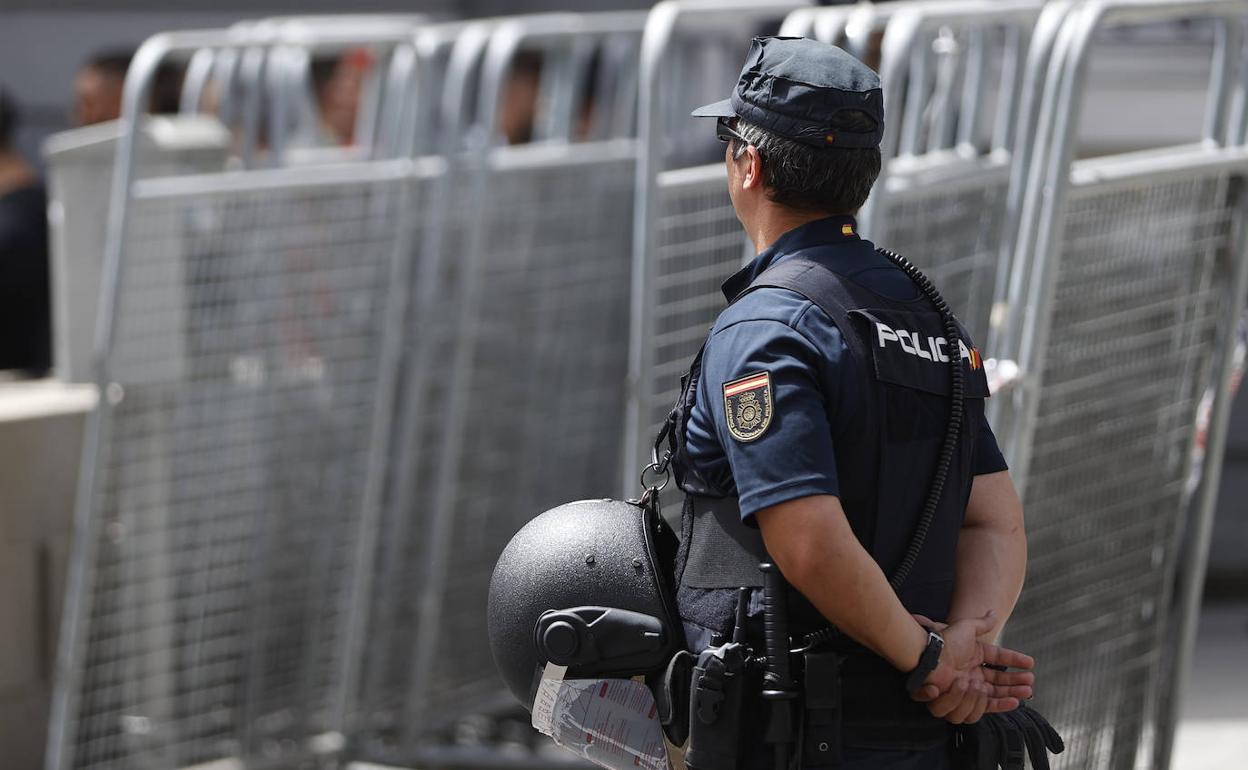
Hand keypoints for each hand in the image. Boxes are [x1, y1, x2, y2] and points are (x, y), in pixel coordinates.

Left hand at [909, 611, 1035, 723]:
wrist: (926, 654)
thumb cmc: (945, 641)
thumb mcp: (966, 628)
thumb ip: (982, 623)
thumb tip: (993, 612)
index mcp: (975, 661)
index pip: (1000, 665)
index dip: (1016, 665)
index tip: (1031, 665)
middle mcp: (970, 677)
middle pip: (998, 688)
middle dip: (1015, 687)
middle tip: (1029, 686)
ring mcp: (961, 691)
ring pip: (984, 701)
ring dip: (986, 695)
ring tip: (981, 685)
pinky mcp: (951, 702)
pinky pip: (965, 712)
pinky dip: (971, 703)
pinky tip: (971, 691)